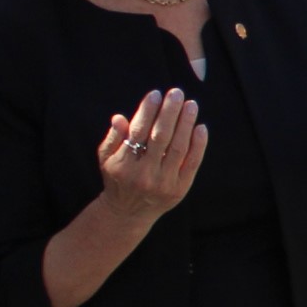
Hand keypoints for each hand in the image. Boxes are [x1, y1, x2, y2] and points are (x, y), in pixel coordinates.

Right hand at [92, 85, 207, 224]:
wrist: (128, 214)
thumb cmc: (118, 179)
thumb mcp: (106, 159)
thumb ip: (112, 138)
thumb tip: (119, 117)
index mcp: (123, 164)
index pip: (138, 132)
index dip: (147, 111)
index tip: (156, 94)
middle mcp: (144, 174)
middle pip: (160, 137)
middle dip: (169, 112)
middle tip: (176, 93)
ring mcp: (163, 183)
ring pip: (178, 147)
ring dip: (186, 123)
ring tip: (190, 105)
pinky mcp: (179, 189)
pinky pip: (192, 163)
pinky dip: (199, 144)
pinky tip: (200, 127)